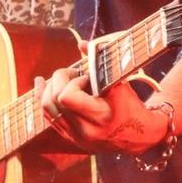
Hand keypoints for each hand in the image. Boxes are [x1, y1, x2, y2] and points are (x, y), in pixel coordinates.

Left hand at [35, 41, 166, 154]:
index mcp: (99, 117)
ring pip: (46, 109)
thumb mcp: (120, 84)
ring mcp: (75, 137)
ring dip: (50, 88)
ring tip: (63, 79)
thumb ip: (100, 63)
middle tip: (74, 74)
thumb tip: (81, 44)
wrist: (139, 136)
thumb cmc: (131, 106)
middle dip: (59, 80)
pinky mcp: (70, 138)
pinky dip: (44, 98)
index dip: (72, 82)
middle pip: (53, 101)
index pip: (67, 97)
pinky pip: (48, 117)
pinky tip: (42, 84)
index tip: (86, 78)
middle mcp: (84, 130)